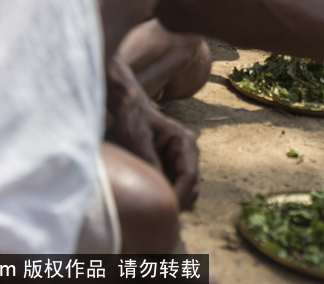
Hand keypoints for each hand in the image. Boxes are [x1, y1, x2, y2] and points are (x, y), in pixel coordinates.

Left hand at [106, 64, 198, 208]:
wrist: (131, 109)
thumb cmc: (133, 121)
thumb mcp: (137, 141)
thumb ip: (150, 163)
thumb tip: (159, 189)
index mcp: (185, 142)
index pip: (189, 175)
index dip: (178, 196)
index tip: (164, 210)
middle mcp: (190, 151)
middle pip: (192, 185)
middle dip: (177, 201)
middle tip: (155, 215)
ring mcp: (185, 158)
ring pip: (188, 189)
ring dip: (174, 200)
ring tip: (153, 210)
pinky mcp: (176, 164)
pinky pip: (178, 186)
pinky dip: (169, 195)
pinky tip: (152, 199)